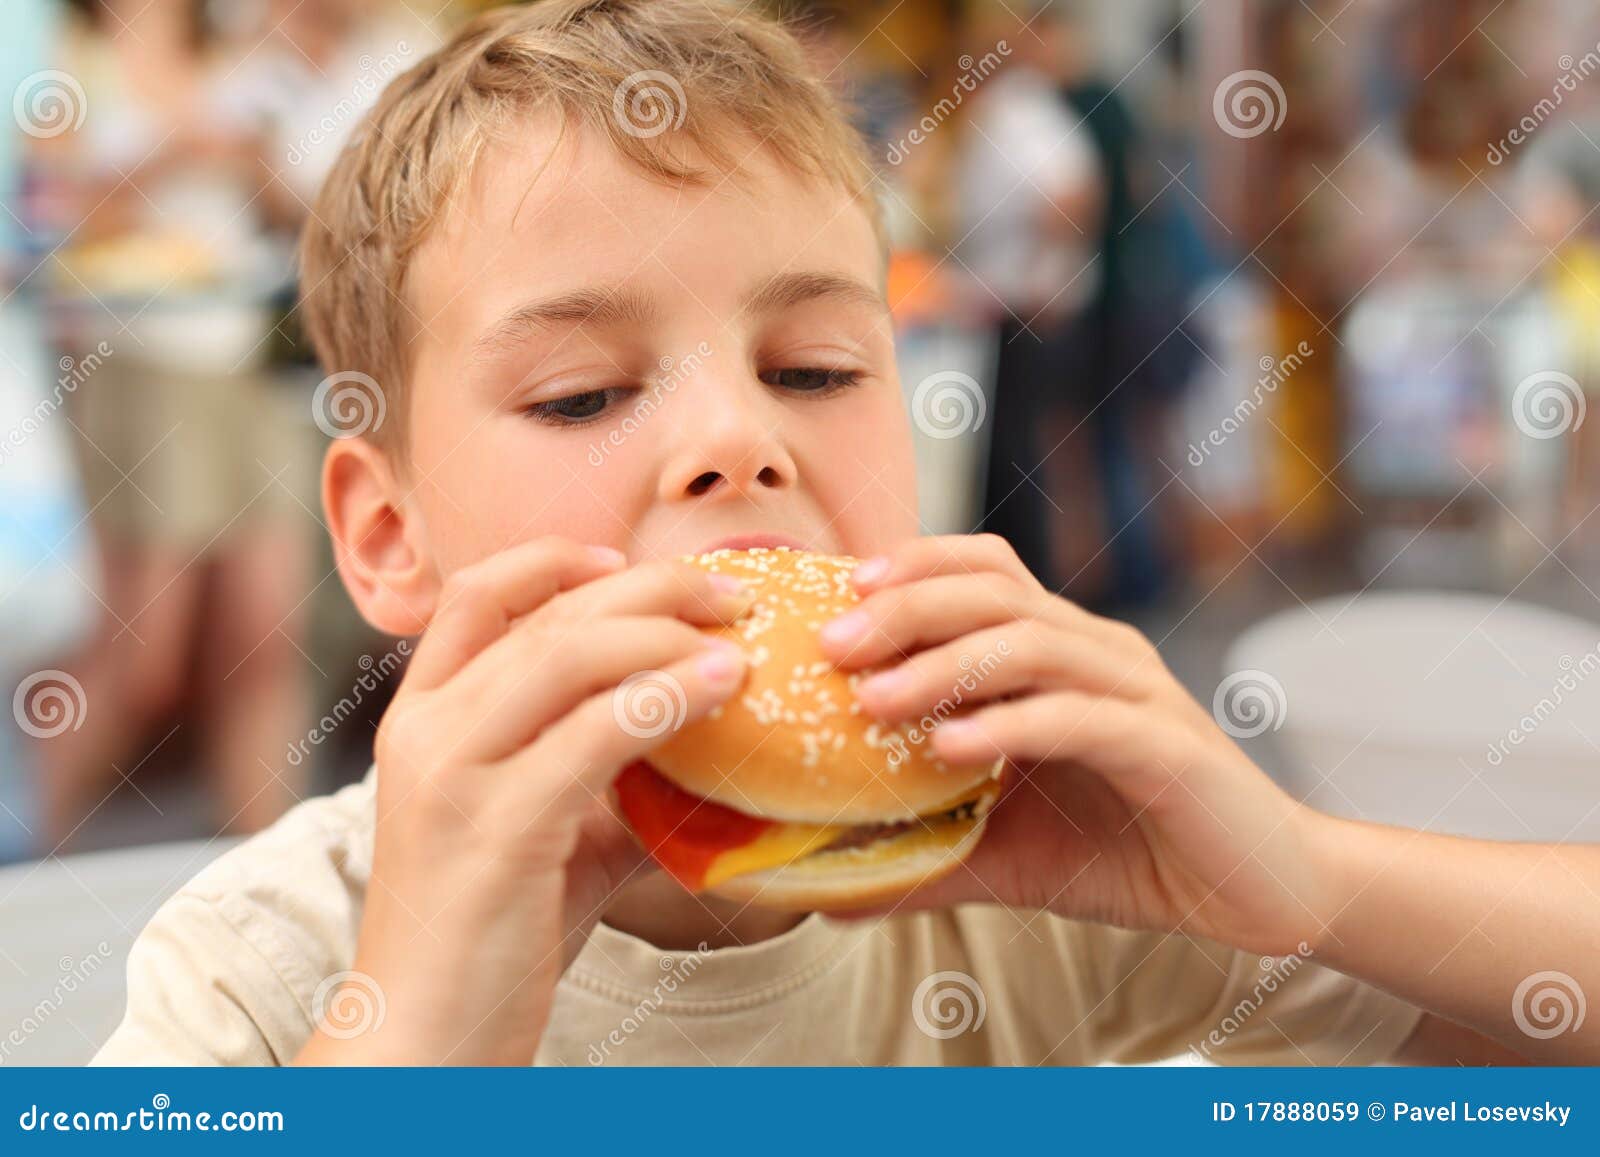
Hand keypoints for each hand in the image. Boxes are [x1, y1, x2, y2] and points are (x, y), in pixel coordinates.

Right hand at [296, 538, 750, 1064]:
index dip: (554, 560)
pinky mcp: (498, 827)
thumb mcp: (540, 827)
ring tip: (740, 637)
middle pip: (546, 615)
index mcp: (420, 718)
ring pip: (571, 656)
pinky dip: (667, 697)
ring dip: (669, 633)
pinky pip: (596, 733)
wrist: (427, 1036)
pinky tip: (721, 690)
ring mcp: (453, 775)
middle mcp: (425, 731)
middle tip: (730, 593)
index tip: (625, 560)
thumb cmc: (492, 930)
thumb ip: (596, 770)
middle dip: (648, 589)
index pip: (475, 594)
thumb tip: (695, 730)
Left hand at [818, 534, 1330, 955]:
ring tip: (872, 700)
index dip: (913, 566)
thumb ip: (925, 857)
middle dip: (906, 606)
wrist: (1259, 892)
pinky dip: (1009, 726)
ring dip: (943, 665)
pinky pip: (1078, 718)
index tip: (835, 596)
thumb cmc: (1131, 854)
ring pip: (1030, 643)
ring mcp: (1135, 693)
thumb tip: (828, 891)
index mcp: (1063, 652)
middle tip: (832, 644)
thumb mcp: (1007, 853)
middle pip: (994, 591)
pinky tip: (950, 749)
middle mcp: (1098, 653)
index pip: (985, 570)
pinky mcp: (1165, 747)